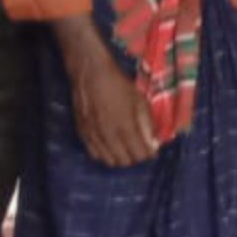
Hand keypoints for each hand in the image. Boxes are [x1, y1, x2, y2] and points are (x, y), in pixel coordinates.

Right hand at [55, 20, 159, 168]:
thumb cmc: (119, 85)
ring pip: (109, 160)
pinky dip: (105, 154)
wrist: (91, 74)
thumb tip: (154, 143)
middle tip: (140, 148)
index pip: (140, 154)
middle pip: (125, 161)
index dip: (148, 154)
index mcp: (125, 128)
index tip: (152, 149)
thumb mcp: (140, 101)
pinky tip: (111, 146)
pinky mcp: (82, 133)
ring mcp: (93, 136)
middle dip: (136, 157)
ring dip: (120, 158)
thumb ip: (147, 124)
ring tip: (127, 148)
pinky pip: (94, 154)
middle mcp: (108, 136)